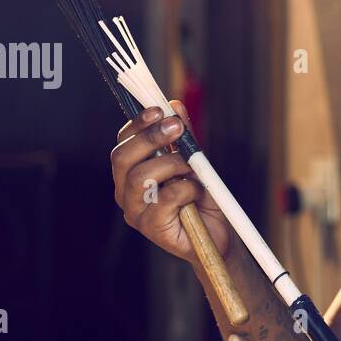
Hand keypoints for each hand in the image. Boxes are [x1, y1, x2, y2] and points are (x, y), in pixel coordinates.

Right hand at [110, 102, 233, 263]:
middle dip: (149, 138)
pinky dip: (185, 189)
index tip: (157, 109)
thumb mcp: (195, 163)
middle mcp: (126, 192)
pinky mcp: (152, 228)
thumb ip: (184, 138)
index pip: (122, 143)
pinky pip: (164, 199)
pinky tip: (196, 192)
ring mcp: (136, 212)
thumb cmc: (201, 200)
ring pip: (140, 178)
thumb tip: (174, 105)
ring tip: (191, 167)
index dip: (137, 124)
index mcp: (131, 173)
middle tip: (176, 128)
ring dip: (171, 164)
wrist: (218, 236)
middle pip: (122, 158)